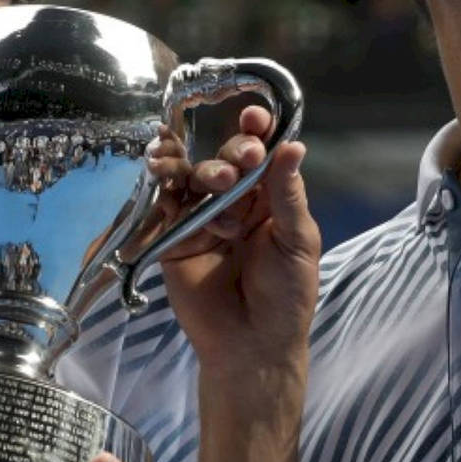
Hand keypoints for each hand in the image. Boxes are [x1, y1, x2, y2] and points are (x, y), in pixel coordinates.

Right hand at [147, 105, 319, 363]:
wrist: (251, 345)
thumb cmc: (287, 295)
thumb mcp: (297, 241)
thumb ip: (288, 194)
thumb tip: (293, 146)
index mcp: (269, 200)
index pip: (263, 157)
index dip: (259, 132)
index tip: (257, 116)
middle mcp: (235, 203)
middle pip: (227, 161)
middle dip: (234, 153)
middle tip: (245, 158)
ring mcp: (202, 219)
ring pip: (196, 177)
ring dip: (204, 170)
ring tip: (218, 182)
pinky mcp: (173, 237)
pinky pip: (166, 203)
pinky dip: (164, 183)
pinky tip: (163, 168)